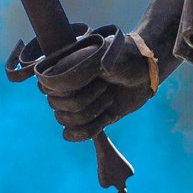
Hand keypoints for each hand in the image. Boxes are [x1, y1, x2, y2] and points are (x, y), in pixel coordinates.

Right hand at [11, 26, 160, 141]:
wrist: (147, 72)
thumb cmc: (125, 57)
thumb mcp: (102, 57)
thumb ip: (74, 70)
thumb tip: (45, 86)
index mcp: (64, 66)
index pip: (45, 86)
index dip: (66, 89)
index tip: (91, 78)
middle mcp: (66, 85)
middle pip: (55, 106)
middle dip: (83, 101)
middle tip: (105, 87)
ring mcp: (77, 102)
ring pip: (64, 120)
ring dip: (90, 114)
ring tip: (109, 98)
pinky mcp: (89, 118)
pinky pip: (72, 134)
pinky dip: (88, 131)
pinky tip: (105, 118)